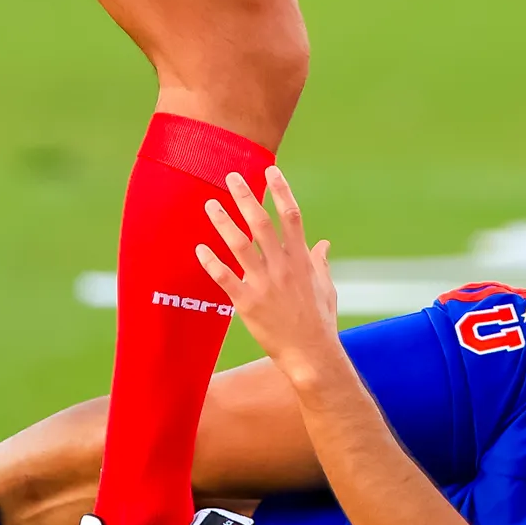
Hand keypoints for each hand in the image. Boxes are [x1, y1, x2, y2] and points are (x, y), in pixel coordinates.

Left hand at [196, 168, 343, 374]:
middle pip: (261, 223)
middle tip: (231, 177)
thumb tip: (324, 244)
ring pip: (239, 245)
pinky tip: (199, 249)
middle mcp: (282, 266)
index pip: (291, 216)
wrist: (311, 354)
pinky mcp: (247, 303)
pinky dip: (211, 262)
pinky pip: (224, 278)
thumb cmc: (320, 321)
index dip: (281, 190)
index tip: (271, 170)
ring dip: (222, 222)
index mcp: (302, 259)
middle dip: (246, 197)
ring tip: (209, 204)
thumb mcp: (326, 287)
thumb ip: (321, 262)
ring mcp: (264, 284)